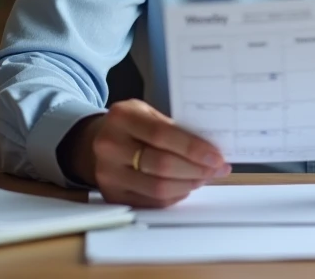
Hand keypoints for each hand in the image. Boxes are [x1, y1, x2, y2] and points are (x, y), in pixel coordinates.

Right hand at [71, 99, 229, 207]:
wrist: (97, 141)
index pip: (162, 135)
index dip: (193, 148)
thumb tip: (210, 149)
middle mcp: (109, 146)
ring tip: (204, 177)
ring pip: (158, 188)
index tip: (216, 156)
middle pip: (161, 165)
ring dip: (189, 184)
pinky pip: (152, 202)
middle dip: (196, 169)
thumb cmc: (131, 125)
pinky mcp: (112, 195)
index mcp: (122, 117)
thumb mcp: (147, 112)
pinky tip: (186, 186)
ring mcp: (108, 174)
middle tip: (217, 169)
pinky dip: (175, 196)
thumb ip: (174, 127)